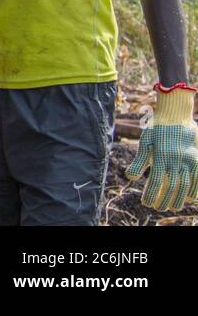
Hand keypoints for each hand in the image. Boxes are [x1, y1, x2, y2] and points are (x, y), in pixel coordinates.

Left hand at [127, 85, 197, 210]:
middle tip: (159, 208)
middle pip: (171, 187)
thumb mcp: (145, 142)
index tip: (146, 203)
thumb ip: (139, 161)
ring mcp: (189, 159)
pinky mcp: (197, 158)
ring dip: (179, 198)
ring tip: (174, 207)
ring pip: (186, 185)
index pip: (156, 182)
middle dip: (165, 200)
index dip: (151, 195)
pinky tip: (190, 197)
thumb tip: (130, 178)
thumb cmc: (156, 128)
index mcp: (161, 156)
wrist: (175, 114)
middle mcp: (176, 160)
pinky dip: (195, 189)